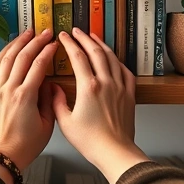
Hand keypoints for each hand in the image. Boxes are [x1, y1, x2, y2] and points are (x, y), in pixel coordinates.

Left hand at [0, 29, 57, 172]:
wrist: (0, 159)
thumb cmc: (24, 147)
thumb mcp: (47, 125)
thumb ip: (49, 101)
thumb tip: (49, 84)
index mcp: (25, 96)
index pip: (38, 64)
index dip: (47, 51)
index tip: (53, 43)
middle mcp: (7, 90)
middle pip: (20, 57)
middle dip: (33, 41)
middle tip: (41, 32)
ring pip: (1, 61)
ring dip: (13, 45)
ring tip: (22, 36)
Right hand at [52, 28, 149, 183]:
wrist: (115, 152)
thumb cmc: (91, 141)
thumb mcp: (65, 122)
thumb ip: (57, 102)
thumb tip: (54, 89)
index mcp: (88, 87)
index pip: (78, 56)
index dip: (69, 43)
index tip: (63, 36)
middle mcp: (105, 82)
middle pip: (95, 51)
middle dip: (84, 38)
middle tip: (76, 31)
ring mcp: (119, 86)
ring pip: (111, 57)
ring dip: (101, 44)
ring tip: (94, 37)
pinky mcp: (129, 94)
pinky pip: (125, 70)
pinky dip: (117, 60)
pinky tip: (113, 58)